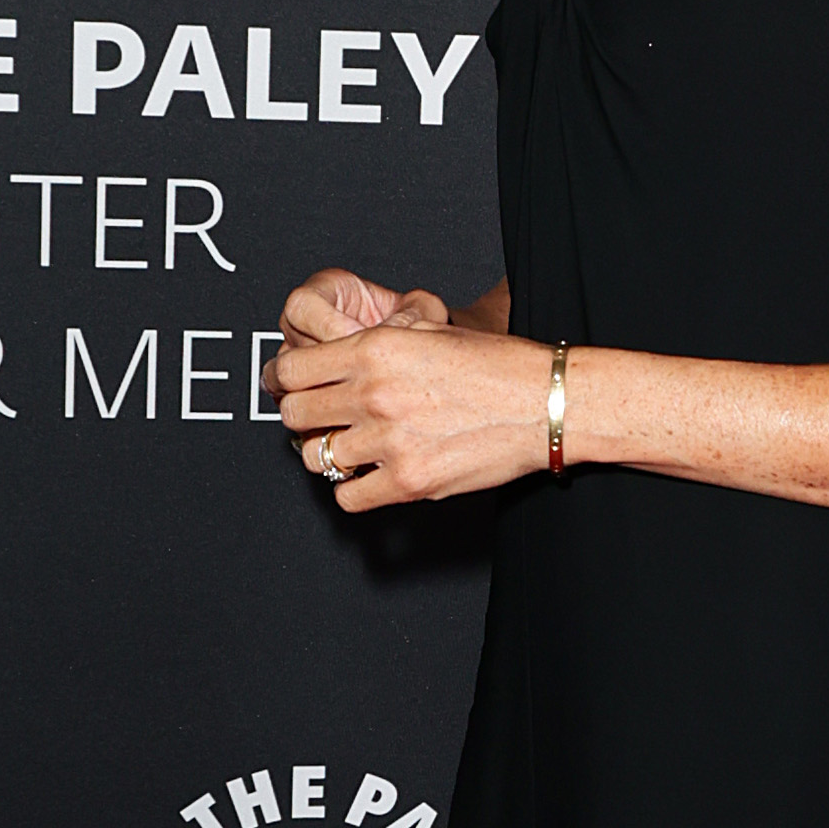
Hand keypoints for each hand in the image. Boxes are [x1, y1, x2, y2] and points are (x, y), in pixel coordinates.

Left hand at [267, 278, 551, 508]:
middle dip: (302, 416)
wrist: (544, 403)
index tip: (289, 388)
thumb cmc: (497, 366)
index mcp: (375, 350)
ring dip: (327, 454)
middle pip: (295, 413)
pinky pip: (347, 496)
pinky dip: (352, 490)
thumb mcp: (431, 330)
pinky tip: (370, 477)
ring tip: (351, 448)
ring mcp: (389, 440)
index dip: (284, 380)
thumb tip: (341, 352)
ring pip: (315, 457)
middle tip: (319, 419)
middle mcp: (374, 394)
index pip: (292, 369)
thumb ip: (380, 340)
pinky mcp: (409, 481)